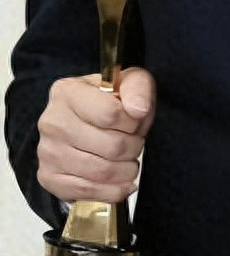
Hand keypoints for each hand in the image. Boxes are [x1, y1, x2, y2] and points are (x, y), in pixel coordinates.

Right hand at [37, 67, 155, 202]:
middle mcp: (52, 121)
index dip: (134, 122)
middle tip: (137, 144)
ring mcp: (48, 152)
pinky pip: (87, 192)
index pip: (110, 113)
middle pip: (110, 146)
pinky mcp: (48, 177)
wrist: (85, 121)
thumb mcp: (129, 82)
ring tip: (130, 161)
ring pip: (101, 172)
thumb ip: (138, 88)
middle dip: (134, 148)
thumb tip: (138, 110)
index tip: (138, 122)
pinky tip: (122, 182)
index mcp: (68, 92)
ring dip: (126, 171)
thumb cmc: (109, 101)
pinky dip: (113, 191)